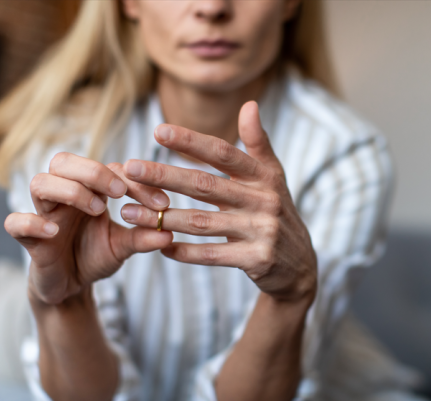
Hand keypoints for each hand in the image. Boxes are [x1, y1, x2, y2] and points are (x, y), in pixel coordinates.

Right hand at [4, 153, 173, 305]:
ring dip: (70, 191)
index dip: (135, 181)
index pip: (107, 169)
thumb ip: (142, 238)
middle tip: (120, 192)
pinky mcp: (29, 239)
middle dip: (93, 171)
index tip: (161, 203)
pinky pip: (15, 223)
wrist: (70, 288)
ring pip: (40, 183)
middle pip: (63, 161)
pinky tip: (54, 231)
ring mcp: (43, 215)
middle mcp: (63, 196)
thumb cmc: (94, 257)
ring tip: (97, 210)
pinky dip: (32, 222)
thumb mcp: (123, 247)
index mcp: (89, 190)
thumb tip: (169, 233)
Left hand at [119, 101, 317, 302]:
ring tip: (130, 213)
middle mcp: (265, 201)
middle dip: (165, 176)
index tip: (158, 131)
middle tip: (130, 168)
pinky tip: (160, 246)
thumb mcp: (273, 177)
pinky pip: (212, 254)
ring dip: (163, 218)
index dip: (191, 142)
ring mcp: (262, 231)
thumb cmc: (276, 213)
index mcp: (265, 177)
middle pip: (206, 185)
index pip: (223, 153)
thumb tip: (249, 104)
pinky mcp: (257, 259)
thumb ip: (258, 143)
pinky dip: (185, 252)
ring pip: (203, 222)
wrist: (300, 265)